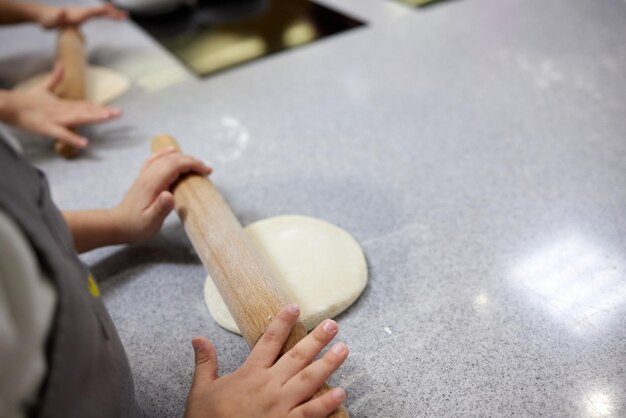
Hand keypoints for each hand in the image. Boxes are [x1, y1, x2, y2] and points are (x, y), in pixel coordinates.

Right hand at [1, 63, 120, 147]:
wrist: (9, 105)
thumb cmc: (26, 100)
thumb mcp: (43, 89)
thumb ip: (55, 78)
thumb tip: (60, 64)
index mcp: (63, 104)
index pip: (85, 105)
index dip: (99, 107)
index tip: (113, 110)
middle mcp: (63, 110)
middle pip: (86, 110)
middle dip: (103, 112)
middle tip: (119, 113)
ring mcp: (56, 118)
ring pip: (78, 118)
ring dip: (93, 118)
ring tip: (108, 117)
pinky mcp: (47, 128)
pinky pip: (62, 135)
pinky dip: (73, 139)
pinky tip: (85, 143)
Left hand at [36, 3, 126, 28]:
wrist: (44, 15)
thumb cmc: (48, 20)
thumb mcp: (52, 20)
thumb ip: (58, 17)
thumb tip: (63, 12)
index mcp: (78, 14)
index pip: (93, 12)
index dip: (102, 11)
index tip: (112, 10)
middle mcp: (83, 12)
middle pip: (100, 12)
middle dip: (113, 14)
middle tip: (125, 15)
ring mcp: (83, 13)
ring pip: (101, 13)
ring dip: (113, 14)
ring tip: (124, 16)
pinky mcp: (83, 16)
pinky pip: (98, 15)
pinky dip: (106, 15)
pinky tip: (111, 14)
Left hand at [110, 147, 211, 244]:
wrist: (116, 225)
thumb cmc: (135, 226)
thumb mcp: (150, 222)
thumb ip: (160, 208)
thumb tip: (170, 195)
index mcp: (153, 184)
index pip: (175, 166)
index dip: (193, 165)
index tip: (207, 171)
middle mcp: (148, 175)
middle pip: (172, 159)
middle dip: (192, 161)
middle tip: (207, 170)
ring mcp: (144, 175)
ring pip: (164, 157)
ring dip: (182, 157)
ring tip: (195, 163)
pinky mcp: (143, 178)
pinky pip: (155, 159)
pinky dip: (166, 154)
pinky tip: (171, 152)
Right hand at [185, 305, 347, 417]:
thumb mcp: (201, 390)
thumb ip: (205, 362)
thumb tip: (198, 338)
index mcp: (249, 374)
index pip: (269, 341)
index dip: (283, 322)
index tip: (295, 307)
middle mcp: (268, 386)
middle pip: (297, 356)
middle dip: (316, 339)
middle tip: (333, 324)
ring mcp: (280, 407)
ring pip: (309, 381)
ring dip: (328, 364)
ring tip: (344, 349)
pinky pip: (311, 413)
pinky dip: (326, 403)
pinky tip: (341, 392)